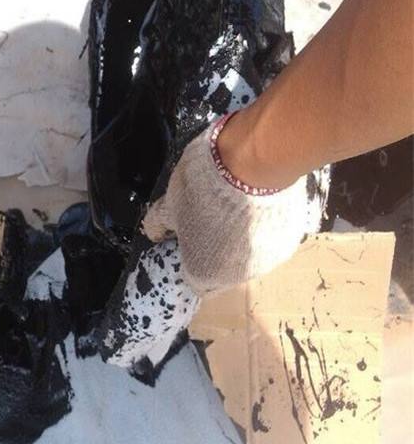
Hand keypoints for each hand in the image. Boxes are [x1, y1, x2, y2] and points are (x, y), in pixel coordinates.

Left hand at [142, 114, 323, 294]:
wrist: (255, 164)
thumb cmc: (204, 187)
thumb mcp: (170, 203)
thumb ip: (160, 224)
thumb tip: (153, 232)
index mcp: (203, 272)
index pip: (192, 279)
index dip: (187, 257)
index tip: (187, 238)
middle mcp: (238, 277)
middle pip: (221, 270)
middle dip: (213, 250)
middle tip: (208, 217)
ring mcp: (269, 261)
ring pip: (248, 257)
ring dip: (240, 240)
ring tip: (234, 206)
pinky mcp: (290, 241)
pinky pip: (270, 239)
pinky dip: (262, 227)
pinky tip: (256, 202)